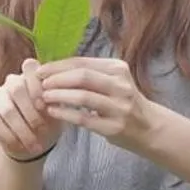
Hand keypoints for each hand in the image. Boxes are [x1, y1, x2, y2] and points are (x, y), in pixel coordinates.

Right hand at [0, 59, 61, 161]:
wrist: (32, 142)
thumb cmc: (47, 123)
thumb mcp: (55, 112)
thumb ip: (53, 101)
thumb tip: (48, 102)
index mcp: (32, 75)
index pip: (30, 68)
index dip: (36, 87)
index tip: (44, 107)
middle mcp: (12, 81)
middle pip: (16, 88)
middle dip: (31, 113)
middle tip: (42, 131)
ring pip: (6, 108)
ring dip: (21, 130)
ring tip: (33, 145)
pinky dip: (8, 136)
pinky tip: (18, 145)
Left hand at [38, 57, 153, 149]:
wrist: (149, 127)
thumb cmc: (123, 102)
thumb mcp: (113, 81)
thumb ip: (90, 73)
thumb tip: (54, 68)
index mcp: (118, 69)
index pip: (82, 62)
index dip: (58, 66)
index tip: (40, 70)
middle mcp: (121, 85)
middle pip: (82, 76)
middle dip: (57, 79)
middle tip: (41, 84)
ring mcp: (119, 107)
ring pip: (83, 96)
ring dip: (59, 95)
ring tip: (44, 97)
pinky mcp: (114, 127)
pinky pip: (84, 118)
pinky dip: (65, 114)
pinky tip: (53, 112)